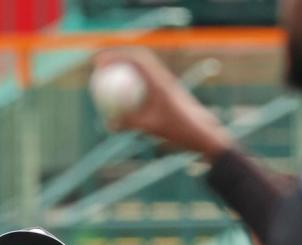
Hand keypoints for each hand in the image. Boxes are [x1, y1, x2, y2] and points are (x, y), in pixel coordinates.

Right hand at [94, 48, 233, 160]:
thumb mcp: (150, 127)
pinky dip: (131, 84)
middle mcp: (163, 77)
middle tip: (100, 67)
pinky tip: (120, 96)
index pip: (136, 60)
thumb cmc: (178, 129)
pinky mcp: (166, 92)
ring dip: (125, 68)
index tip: (100, 63)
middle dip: (118, 58)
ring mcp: (165, 83)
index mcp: (160, 80)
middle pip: (138, 59)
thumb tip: (108, 123)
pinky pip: (145, 82)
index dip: (116, 56)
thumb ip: (129, 124)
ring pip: (142, 69)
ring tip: (107, 76)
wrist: (201, 130)